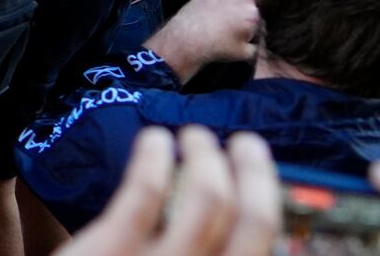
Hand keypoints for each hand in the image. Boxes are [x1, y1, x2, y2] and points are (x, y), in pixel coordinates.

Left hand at [63, 127, 280, 255]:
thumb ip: (200, 254)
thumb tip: (223, 221)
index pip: (263, 241)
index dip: (267, 195)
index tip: (257, 166)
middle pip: (252, 220)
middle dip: (252, 170)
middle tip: (241, 141)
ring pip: (206, 199)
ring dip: (206, 156)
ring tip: (192, 136)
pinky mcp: (112, 251)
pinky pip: (145, 195)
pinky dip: (155, 158)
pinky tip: (154, 140)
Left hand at [147, 0, 260, 79]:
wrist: (187, 40)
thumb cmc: (219, 48)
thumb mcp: (246, 53)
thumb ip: (259, 44)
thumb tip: (261, 40)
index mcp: (252, 12)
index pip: (267, 2)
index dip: (267, 7)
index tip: (263, 17)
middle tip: (249, 13)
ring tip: (233, 10)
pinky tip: (214, 11)